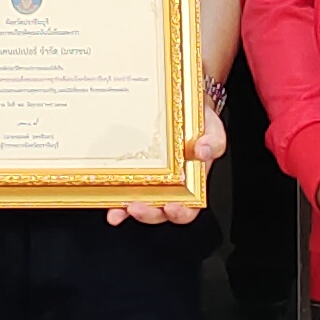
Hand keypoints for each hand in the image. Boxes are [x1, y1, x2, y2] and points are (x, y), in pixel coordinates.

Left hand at [106, 99, 229, 227]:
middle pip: (159, 212)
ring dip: (125, 210)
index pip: (188, 209)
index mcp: (192, 185)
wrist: (181, 105)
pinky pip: (121, 187)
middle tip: (136, 207)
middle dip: (147, 213)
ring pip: (136, 204)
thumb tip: (203, 150)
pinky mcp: (131, 172)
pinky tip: (105, 197)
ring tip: (116, 211)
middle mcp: (169, 188)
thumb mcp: (213, 131)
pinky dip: (112, 195)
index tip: (171, 208)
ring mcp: (149, 181)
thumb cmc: (200, 123)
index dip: (179, 213)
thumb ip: (213, 142)